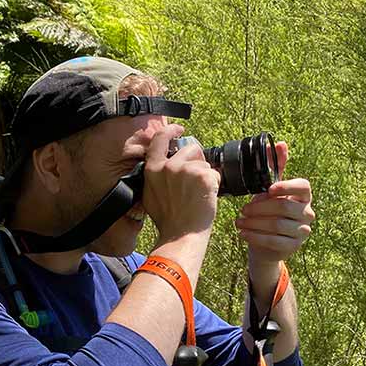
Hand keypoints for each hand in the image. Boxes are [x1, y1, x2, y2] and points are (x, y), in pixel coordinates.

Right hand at [142, 124, 219, 243]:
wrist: (181, 235)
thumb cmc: (168, 221)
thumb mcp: (151, 196)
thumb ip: (155, 178)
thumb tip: (165, 166)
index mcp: (153, 169)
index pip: (160, 139)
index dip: (171, 131)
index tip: (179, 129)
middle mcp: (168, 166)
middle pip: (191, 149)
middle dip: (197, 161)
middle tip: (196, 183)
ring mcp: (186, 170)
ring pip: (204, 163)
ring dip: (206, 175)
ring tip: (198, 196)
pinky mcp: (203, 176)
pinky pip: (215, 174)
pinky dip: (215, 185)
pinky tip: (206, 199)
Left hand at [234, 142, 313, 266]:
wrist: (267, 244)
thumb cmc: (268, 212)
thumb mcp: (270, 191)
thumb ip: (275, 168)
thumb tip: (280, 143)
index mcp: (303, 195)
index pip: (302, 186)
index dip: (286, 187)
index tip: (269, 189)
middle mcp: (308, 213)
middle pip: (284, 207)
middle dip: (260, 208)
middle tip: (243, 209)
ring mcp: (303, 231)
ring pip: (277, 225)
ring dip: (254, 223)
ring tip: (238, 222)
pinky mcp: (294, 246)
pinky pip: (273, 241)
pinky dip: (255, 236)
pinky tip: (243, 233)